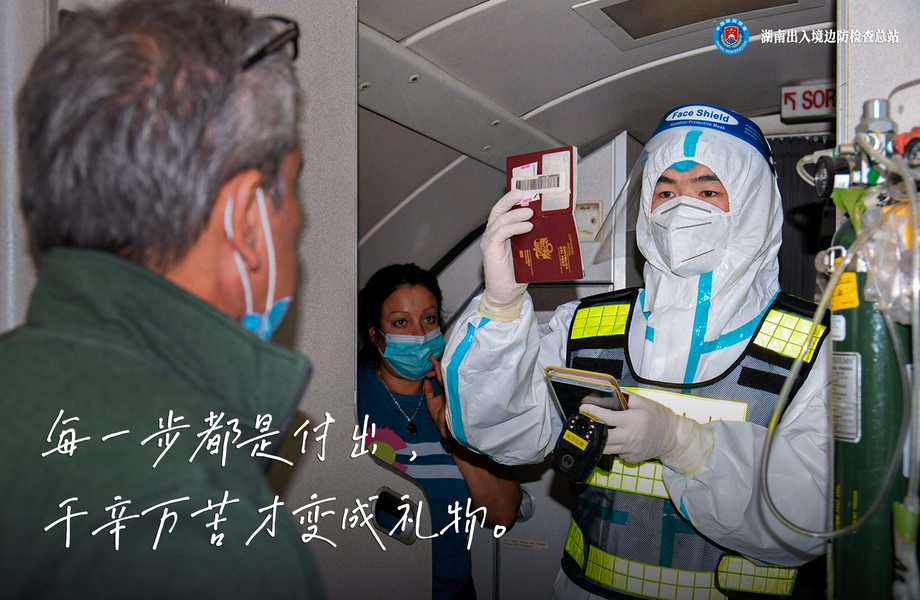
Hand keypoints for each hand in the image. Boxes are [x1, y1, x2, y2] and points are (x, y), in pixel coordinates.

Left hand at [423, 356, 448, 438]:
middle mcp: (449, 388)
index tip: (430, 360)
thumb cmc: (439, 415)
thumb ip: (429, 390)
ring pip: (446, 376)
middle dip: (438, 365)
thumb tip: (426, 380)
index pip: (440, 376)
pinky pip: (447, 383)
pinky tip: (438, 369)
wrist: (444, 426)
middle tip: (432, 357)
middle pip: (445, 374)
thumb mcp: (431, 401)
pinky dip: (442, 376)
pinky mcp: (451, 394)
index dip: (435, 368)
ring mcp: (451, 391)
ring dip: (439, 368)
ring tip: (434, 361)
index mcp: (445, 389)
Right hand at [479, 189, 532, 320]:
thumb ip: (533, 236)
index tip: (527, 189)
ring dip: (517, 213)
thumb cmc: (517, 274)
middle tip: (525, 192)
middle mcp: (494, 233)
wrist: (506, 293)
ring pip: (501, 219)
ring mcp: (490, 240)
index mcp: (502, 231)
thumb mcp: (528, 249)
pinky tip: (527, 227)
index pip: (505, 209)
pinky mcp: (490, 249)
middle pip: (499, 209)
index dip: (513, 197)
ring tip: (531, 212)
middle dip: (511, 198)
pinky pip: (500, 232)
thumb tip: (550, 223)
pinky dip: (514, 227)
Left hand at [581, 393, 713, 475]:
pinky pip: (617, 453)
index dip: (592, 411)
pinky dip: (614, 446)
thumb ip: (625, 397)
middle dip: (593, 430)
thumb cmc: (658, 417)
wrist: (673, 437)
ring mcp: (631, 450)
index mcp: (632, 420)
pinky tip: (619, 439)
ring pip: (606, 448)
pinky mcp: (632, 458)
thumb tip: (609, 392)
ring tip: (601, 431)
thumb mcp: (643, 402)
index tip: (584, 408)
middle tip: (589, 423)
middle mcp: (630, 437)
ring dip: (601, 440)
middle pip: (602, 438)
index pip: (606, 417)